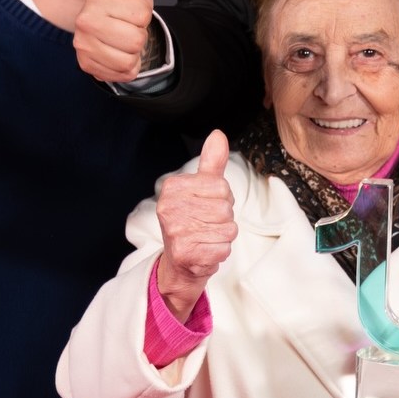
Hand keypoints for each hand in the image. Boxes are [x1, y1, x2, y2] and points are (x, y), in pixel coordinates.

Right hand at [73, 0, 156, 82]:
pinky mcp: (86, 65)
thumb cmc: (125, 3)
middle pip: (135, 39)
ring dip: (133, 52)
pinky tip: (118, 54)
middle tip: (127, 26)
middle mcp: (84, 21)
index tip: (132, 10)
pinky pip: (121, 73)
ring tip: (123, 40)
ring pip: (129, 59)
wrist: (114, 29)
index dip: (143, 14)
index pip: (141, 15)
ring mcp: (83, 45)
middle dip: (139, 34)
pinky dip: (126, 68)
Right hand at [156, 130, 237, 320]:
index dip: (223, 198)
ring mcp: (176, 232)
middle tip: (207, 225)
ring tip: (206, 237)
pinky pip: (224, 248)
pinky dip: (220, 252)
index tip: (207, 206)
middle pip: (226, 208)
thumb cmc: (193, 221)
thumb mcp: (201, 188)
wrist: (180, 263)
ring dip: (223, 236)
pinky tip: (205, 251)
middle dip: (224, 218)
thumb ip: (211, 163)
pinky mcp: (186, 253)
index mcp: (173, 187)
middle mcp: (170, 208)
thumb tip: (218, 135)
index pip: (221, 186)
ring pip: (228, 228)